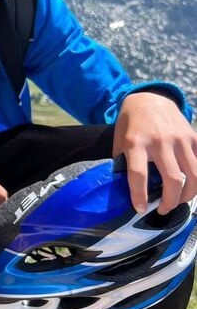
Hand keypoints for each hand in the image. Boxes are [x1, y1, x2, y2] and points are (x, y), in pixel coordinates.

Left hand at [114, 92, 196, 214]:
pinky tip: (190, 185)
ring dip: (187, 194)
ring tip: (177, 201)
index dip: (139, 195)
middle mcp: (160, 141)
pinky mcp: (193, 137)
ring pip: (194, 175)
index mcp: (136, 142)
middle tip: (162, 210)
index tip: (140, 209)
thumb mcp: (119, 141)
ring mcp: (180, 139)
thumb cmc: (131, 123)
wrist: (149, 99)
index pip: (138, 174)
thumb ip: (123, 162)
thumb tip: (127, 188)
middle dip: (170, 201)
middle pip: (173, 179)